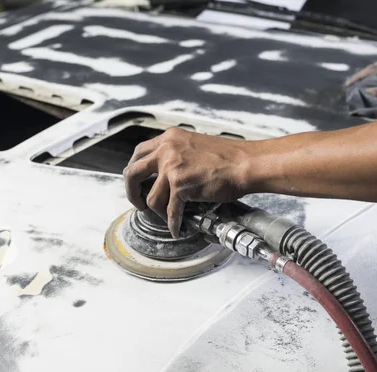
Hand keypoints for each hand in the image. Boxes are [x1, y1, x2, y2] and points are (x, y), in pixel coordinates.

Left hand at [124, 128, 250, 237]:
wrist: (245, 163)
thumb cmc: (227, 157)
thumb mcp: (193, 145)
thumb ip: (176, 154)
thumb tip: (164, 173)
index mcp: (169, 138)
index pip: (139, 153)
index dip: (134, 170)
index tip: (137, 181)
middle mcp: (166, 150)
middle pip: (132, 173)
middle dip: (131, 191)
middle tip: (138, 202)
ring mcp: (172, 168)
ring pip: (151, 198)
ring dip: (157, 212)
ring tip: (165, 217)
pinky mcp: (181, 186)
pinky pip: (170, 211)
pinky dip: (173, 223)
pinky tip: (176, 228)